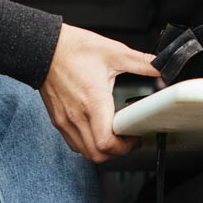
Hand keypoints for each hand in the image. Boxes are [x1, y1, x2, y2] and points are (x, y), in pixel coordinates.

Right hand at [40, 24, 160, 163]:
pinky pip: (74, 144)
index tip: (134, 137)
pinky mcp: (58, 120)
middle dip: (116, 152)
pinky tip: (95, 132)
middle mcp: (77, 116)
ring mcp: (65, 121)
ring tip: (113, 138)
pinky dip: (87, 145)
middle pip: (98, 154)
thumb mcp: (113, 51)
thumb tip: (160, 68)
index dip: (125, 147)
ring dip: (101, 151)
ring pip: (85, 153)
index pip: (107, 142)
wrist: (42, 48)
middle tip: (127, 140)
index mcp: (93, 102)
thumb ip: (140, 62)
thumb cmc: (72, 49)